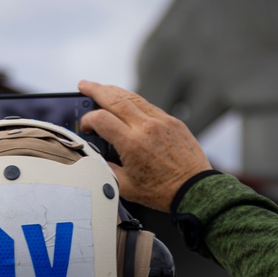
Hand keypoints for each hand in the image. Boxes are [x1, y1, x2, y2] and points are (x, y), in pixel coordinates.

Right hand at [78, 80, 211, 211]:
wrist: (193, 189)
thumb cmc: (160, 191)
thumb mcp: (124, 185)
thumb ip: (107, 168)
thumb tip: (97, 156)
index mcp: (131, 143)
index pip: (101, 119)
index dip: (87, 120)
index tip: (85, 127)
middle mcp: (146, 127)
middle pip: (114, 99)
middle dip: (95, 90)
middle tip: (83, 85)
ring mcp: (161, 121)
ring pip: (132, 97)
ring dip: (114, 91)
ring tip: (101, 88)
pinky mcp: (172, 121)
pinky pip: (148, 105)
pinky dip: (133, 101)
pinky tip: (125, 102)